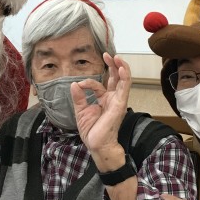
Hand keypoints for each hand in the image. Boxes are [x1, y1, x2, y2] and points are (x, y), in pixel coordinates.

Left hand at [70, 53, 129, 168]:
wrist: (97, 145)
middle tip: (107, 54)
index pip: (98, 85)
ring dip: (121, 67)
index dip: (88, 82)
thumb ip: (79, 97)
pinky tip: (121, 67)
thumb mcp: (81, 111)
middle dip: (112, 65)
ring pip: (124, 80)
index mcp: (104, 99)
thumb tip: (74, 84)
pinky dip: (124, 76)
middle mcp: (113, 98)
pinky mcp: (120, 104)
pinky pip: (125, 88)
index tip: (78, 85)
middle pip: (116, 78)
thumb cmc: (92, 131)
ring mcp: (118, 101)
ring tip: (116, 57)